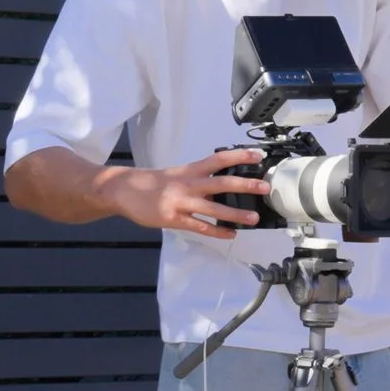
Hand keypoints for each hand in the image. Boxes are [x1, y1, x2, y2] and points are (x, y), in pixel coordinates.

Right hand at [97, 148, 269, 240]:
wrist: (124, 190)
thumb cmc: (153, 183)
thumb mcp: (177, 174)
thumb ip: (198, 179)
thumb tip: (222, 186)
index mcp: (190, 170)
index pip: (219, 159)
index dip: (239, 156)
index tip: (258, 155)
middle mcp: (189, 184)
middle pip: (222, 183)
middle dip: (245, 185)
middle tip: (264, 187)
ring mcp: (182, 202)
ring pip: (214, 208)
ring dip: (236, 214)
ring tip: (254, 218)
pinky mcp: (175, 219)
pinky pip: (200, 226)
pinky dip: (218, 231)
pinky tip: (231, 234)